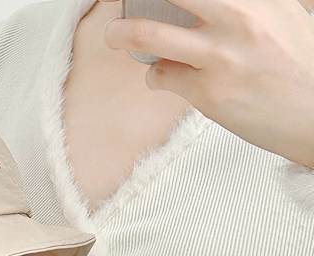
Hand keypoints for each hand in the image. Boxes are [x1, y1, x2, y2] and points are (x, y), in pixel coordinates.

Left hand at [101, 0, 313, 164]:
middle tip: (118, 2)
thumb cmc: (299, 66)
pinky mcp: (208, 92)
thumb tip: (200, 6)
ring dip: (121, 33)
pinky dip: (155, 76)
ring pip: (147, 34)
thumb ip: (245, 5)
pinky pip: (161, 76)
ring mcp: (220, 55)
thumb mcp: (281, 15)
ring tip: (114, 34)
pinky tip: (163, 76)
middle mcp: (239, 16)